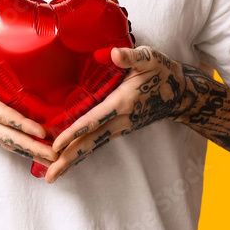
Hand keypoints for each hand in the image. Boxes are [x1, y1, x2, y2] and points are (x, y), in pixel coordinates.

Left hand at [44, 45, 183, 182]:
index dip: (74, 133)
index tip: (56, 146)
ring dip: (73, 160)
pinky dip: (82, 151)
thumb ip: (130, 57)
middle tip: (49, 176)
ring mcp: (121, 127)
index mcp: (122, 103)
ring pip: (93, 146)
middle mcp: (121, 120)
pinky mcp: (120, 129)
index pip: (93, 121)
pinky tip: (69, 158)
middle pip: (90, 143)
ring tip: (53, 174)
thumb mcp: (149, 58)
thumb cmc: (162, 72)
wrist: (180, 94)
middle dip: (69, 159)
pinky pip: (98, 142)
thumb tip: (113, 53)